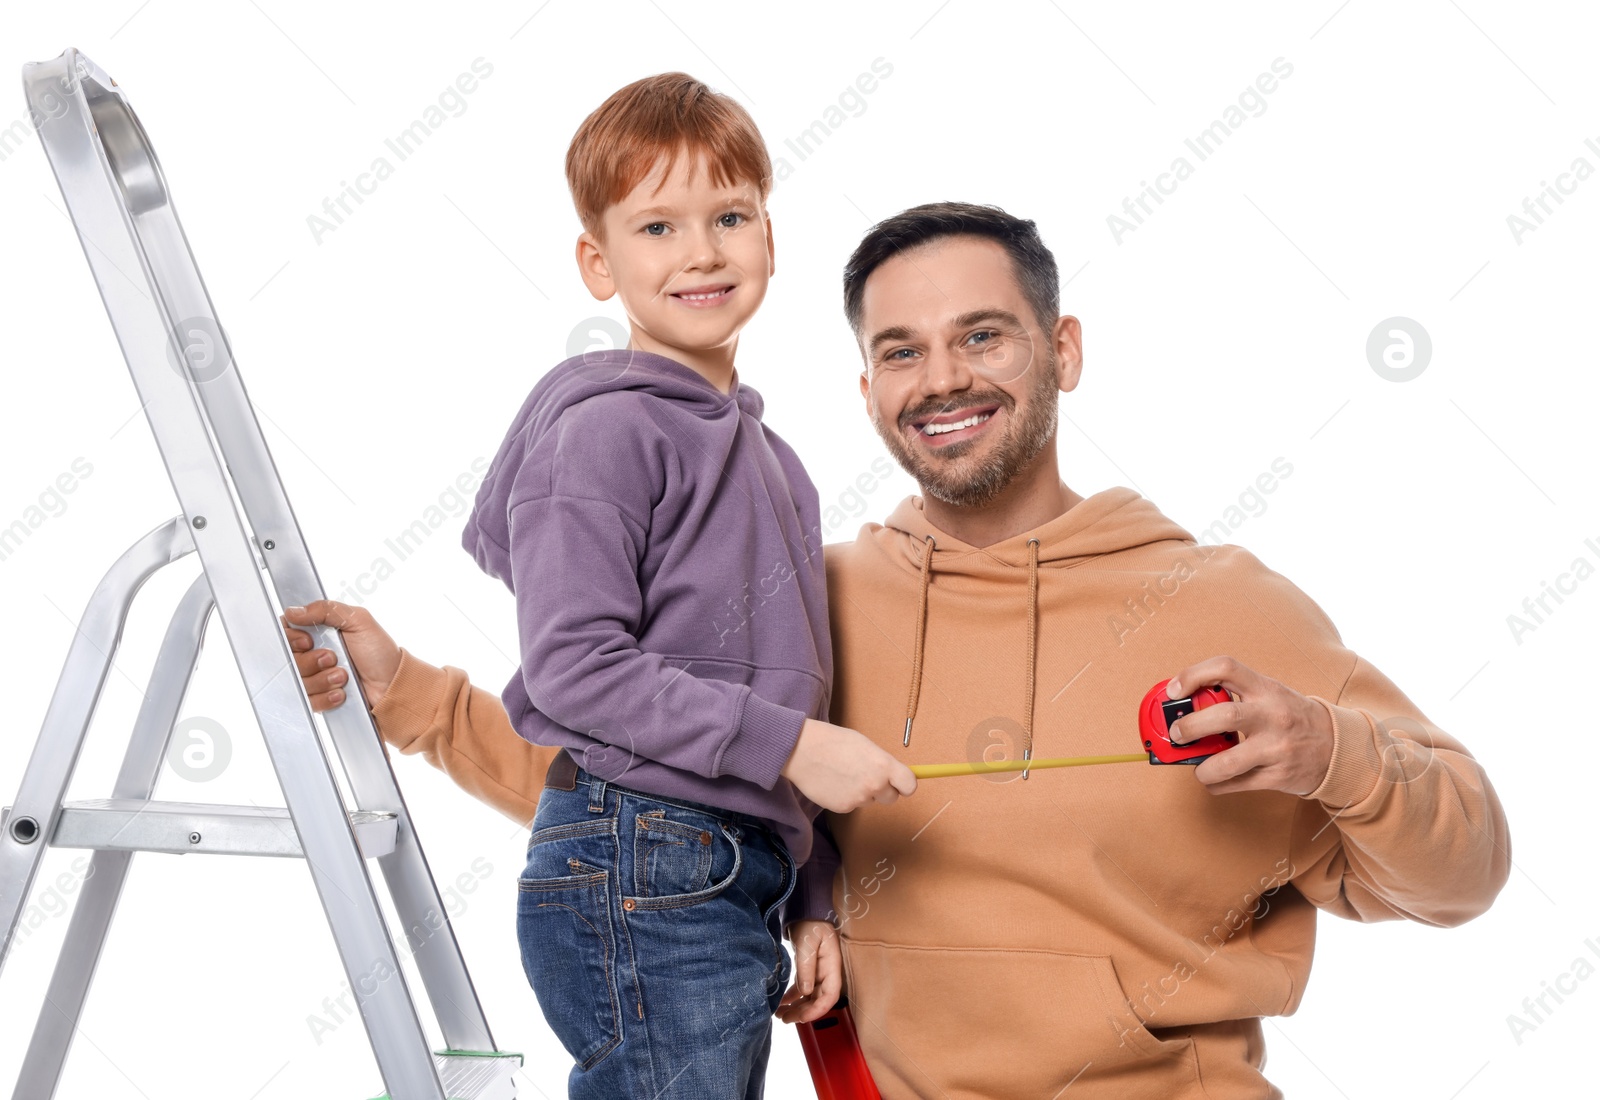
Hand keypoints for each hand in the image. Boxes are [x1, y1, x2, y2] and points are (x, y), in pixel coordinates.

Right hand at [279, 600, 400, 711]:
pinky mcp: (319, 698)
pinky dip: (324, 697)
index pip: (285, 632)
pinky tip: (340, 692)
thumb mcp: (358, 621)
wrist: (392, 684)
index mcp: (317, 632)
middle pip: (288, 659)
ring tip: (343, 676)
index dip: (291, 639)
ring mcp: (314, 677)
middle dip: (310, 661)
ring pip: (297, 682)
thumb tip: (293, 611)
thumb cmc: (379, 651)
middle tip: (332, 658)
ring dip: (321, 679)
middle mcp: (311, 654)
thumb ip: (326, 610)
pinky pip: (307, 702)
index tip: (308, 642)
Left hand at [776, 919, 841, 1023]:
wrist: (805, 910)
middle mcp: (827, 972)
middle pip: (819, 999)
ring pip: (809, 996)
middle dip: (803, 1012)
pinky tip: (782, 1002)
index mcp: (832, 966)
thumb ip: (806, 968)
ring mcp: (818, 971)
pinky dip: (793, 996)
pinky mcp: (808, 969)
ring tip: (781, 1014)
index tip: (801, 1018)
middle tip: (785, 1019)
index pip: (830, 996)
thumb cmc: (810, 923)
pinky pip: (802, 988)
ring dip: (797, 1007)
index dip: (817, 1010)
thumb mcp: (807, 944)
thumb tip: (805, 992)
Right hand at [781, 719, 916, 812]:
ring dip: (862, 791)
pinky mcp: (843, 808)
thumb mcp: (865, 745)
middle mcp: (875, 785)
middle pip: (891, 797)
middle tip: (866, 775)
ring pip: (869, 800)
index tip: (900, 783)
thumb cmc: (833, 741)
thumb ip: (882, 762)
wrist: (802, 750)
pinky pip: (852, 804)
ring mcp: (859, 799)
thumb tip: (893, 775)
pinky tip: (834, 782)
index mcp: (884, 765)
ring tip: (843, 774)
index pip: (910, 786)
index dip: (906, 785)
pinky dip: (845, 796)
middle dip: (883, 789)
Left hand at [1166, 656, 1334, 796]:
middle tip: (1177, 734)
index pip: (1225, 667)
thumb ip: (1234, 695)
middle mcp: (1272, 715)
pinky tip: (1215, 779)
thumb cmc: (1291, 716)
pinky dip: (1217, 784)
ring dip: (1202, 767)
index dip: (1193, 675)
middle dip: (1190, 727)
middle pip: (1223, 716)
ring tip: (1198, 766)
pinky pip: (1237, 784)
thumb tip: (1184, 705)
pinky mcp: (1278, 776)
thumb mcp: (1269, 694)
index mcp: (1266, 688)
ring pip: (1227, 761)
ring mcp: (1276, 748)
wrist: (1337, 746)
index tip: (1174, 690)